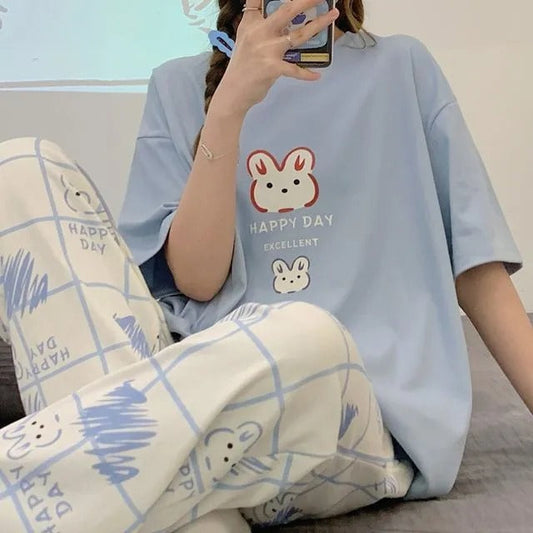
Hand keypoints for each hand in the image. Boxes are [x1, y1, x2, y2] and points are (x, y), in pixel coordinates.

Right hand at [213, 0, 338, 115]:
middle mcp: (259, 32)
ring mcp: (266, 50)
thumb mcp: (246, 41)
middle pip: (287, 10)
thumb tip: (284, 25)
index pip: (257, 0)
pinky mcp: (272, 68)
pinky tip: (317, 75)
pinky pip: (295, 69)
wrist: (232, 92)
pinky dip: (306, 74)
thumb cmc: (242, 67)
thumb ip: (261, 28)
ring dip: (318, 24)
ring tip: (332, 15)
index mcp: (251, 24)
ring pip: (298, 34)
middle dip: (307, 0)